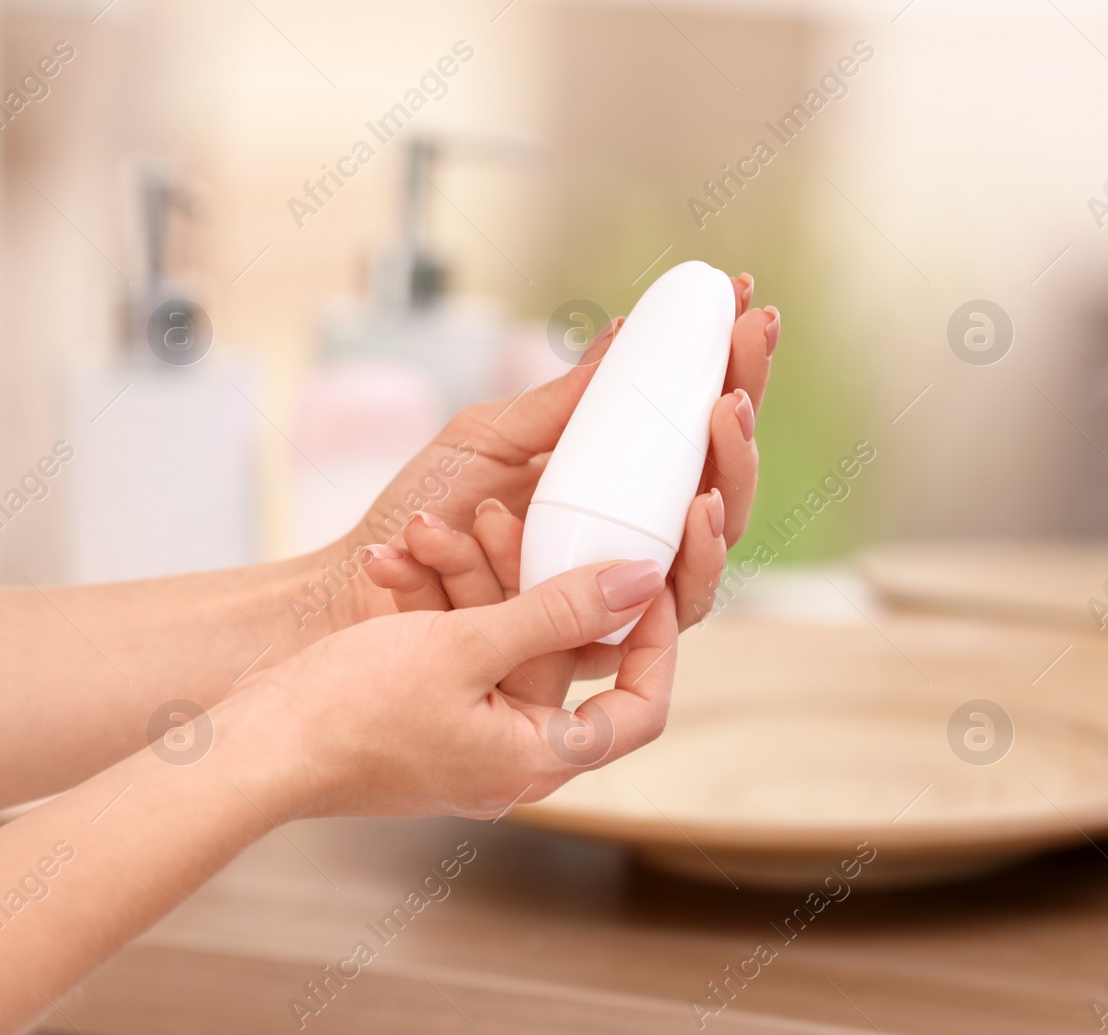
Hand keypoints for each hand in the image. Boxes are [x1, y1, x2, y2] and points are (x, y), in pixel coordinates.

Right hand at [218, 560, 675, 819]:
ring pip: (492, 637)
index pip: (638, 708)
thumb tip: (640, 581)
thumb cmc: (350, 712)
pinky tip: (392, 560)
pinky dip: (428, 604)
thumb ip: (557, 610)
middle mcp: (508, 755)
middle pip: (551, 653)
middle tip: (495, 515)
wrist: (251, 745)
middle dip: (518, 575)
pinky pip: (449, 648)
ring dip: (461, 577)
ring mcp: (463, 735)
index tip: (638, 574)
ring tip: (423, 529)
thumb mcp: (463, 646)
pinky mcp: (422, 713)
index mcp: (535, 757)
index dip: (652, 639)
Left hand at [343, 273, 777, 628]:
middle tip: (735, 394)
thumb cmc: (422, 510)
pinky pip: (637, 621)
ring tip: (715, 459)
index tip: (752, 307)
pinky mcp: (583, 653)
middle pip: (720, 510)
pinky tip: (687, 512)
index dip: (734, 376)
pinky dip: (663, 572)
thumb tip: (627, 334)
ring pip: (698, 579)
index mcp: (613, 496)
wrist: (355, 583)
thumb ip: (559, 402)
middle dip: (742, 448)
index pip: (695, 443)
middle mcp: (625, 553)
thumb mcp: (490, 438)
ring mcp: (609, 608)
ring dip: (718, 521)